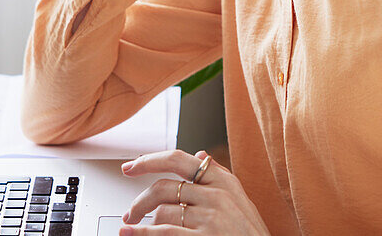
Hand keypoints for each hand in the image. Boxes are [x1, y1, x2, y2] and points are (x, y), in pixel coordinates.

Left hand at [119, 149, 269, 234]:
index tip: (131, 167)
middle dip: (140, 199)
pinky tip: (130, 234)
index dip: (149, 160)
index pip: (179, 159)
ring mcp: (212, 218)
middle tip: (129, 212)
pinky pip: (165, 231)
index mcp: (224, 181)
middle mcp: (217, 195)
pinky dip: (143, 233)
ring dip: (145, 223)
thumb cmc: (251, 235)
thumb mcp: (241, 200)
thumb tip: (199, 155)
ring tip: (138, 231)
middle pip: (164, 186)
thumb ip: (219, 176)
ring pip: (163, 211)